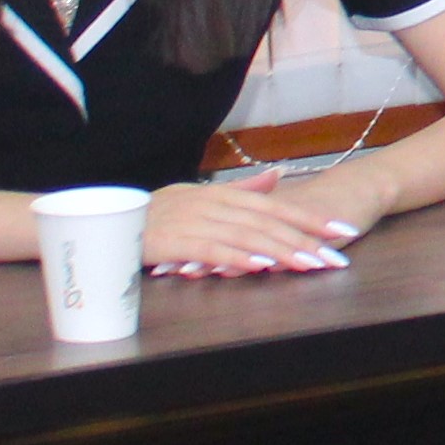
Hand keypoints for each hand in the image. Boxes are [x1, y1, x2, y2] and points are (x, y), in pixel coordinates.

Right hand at [140, 168, 356, 277]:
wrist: (102, 218)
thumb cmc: (155, 213)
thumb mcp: (199, 196)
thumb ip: (240, 189)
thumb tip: (277, 177)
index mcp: (221, 194)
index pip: (274, 205)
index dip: (309, 217)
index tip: (341, 230)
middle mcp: (212, 203)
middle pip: (267, 222)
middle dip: (304, 240)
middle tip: (335, 257)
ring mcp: (193, 221)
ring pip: (246, 235)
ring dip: (280, 251)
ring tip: (310, 264)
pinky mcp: (173, 240)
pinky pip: (212, 249)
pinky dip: (238, 256)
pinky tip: (261, 266)